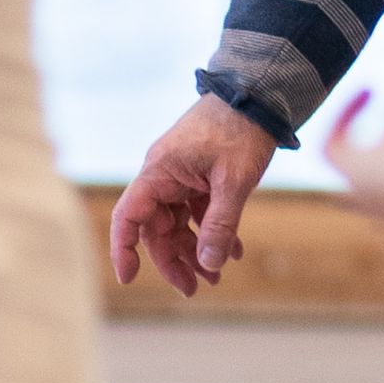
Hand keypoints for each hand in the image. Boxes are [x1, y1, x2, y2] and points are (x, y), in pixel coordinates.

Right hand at [107, 97, 281, 295]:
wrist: (259, 93)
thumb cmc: (242, 130)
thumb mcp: (234, 182)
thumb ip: (221, 224)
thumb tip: (209, 264)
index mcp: (160, 172)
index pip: (129, 216)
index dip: (124, 249)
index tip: (129, 278)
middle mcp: (164, 175)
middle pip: (157, 228)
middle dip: (174, 260)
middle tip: (195, 289)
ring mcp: (181, 175)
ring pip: (179, 222)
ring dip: (196, 250)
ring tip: (216, 277)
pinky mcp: (199, 175)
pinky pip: (198, 210)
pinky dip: (213, 231)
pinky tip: (233, 251)